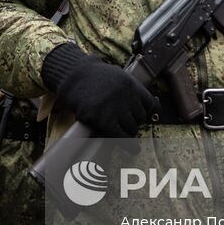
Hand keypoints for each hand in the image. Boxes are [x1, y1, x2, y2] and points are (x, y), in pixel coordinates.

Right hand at [42, 42, 158, 137]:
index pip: (150, 103)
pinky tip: (132, 149)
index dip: (147, 111)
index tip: (144, 116)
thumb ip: (131, 89)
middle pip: (140, 117)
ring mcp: (114, 109)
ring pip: (132, 128)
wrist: (73, 76)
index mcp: (131, 84)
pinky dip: (128, 145)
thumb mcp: (117, 75)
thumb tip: (150, 105)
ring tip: (121, 131)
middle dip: (134, 121)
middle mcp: (125, 96)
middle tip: (126, 122)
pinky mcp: (102, 120)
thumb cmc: (93, 76)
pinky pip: (120, 136)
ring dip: (128, 132)